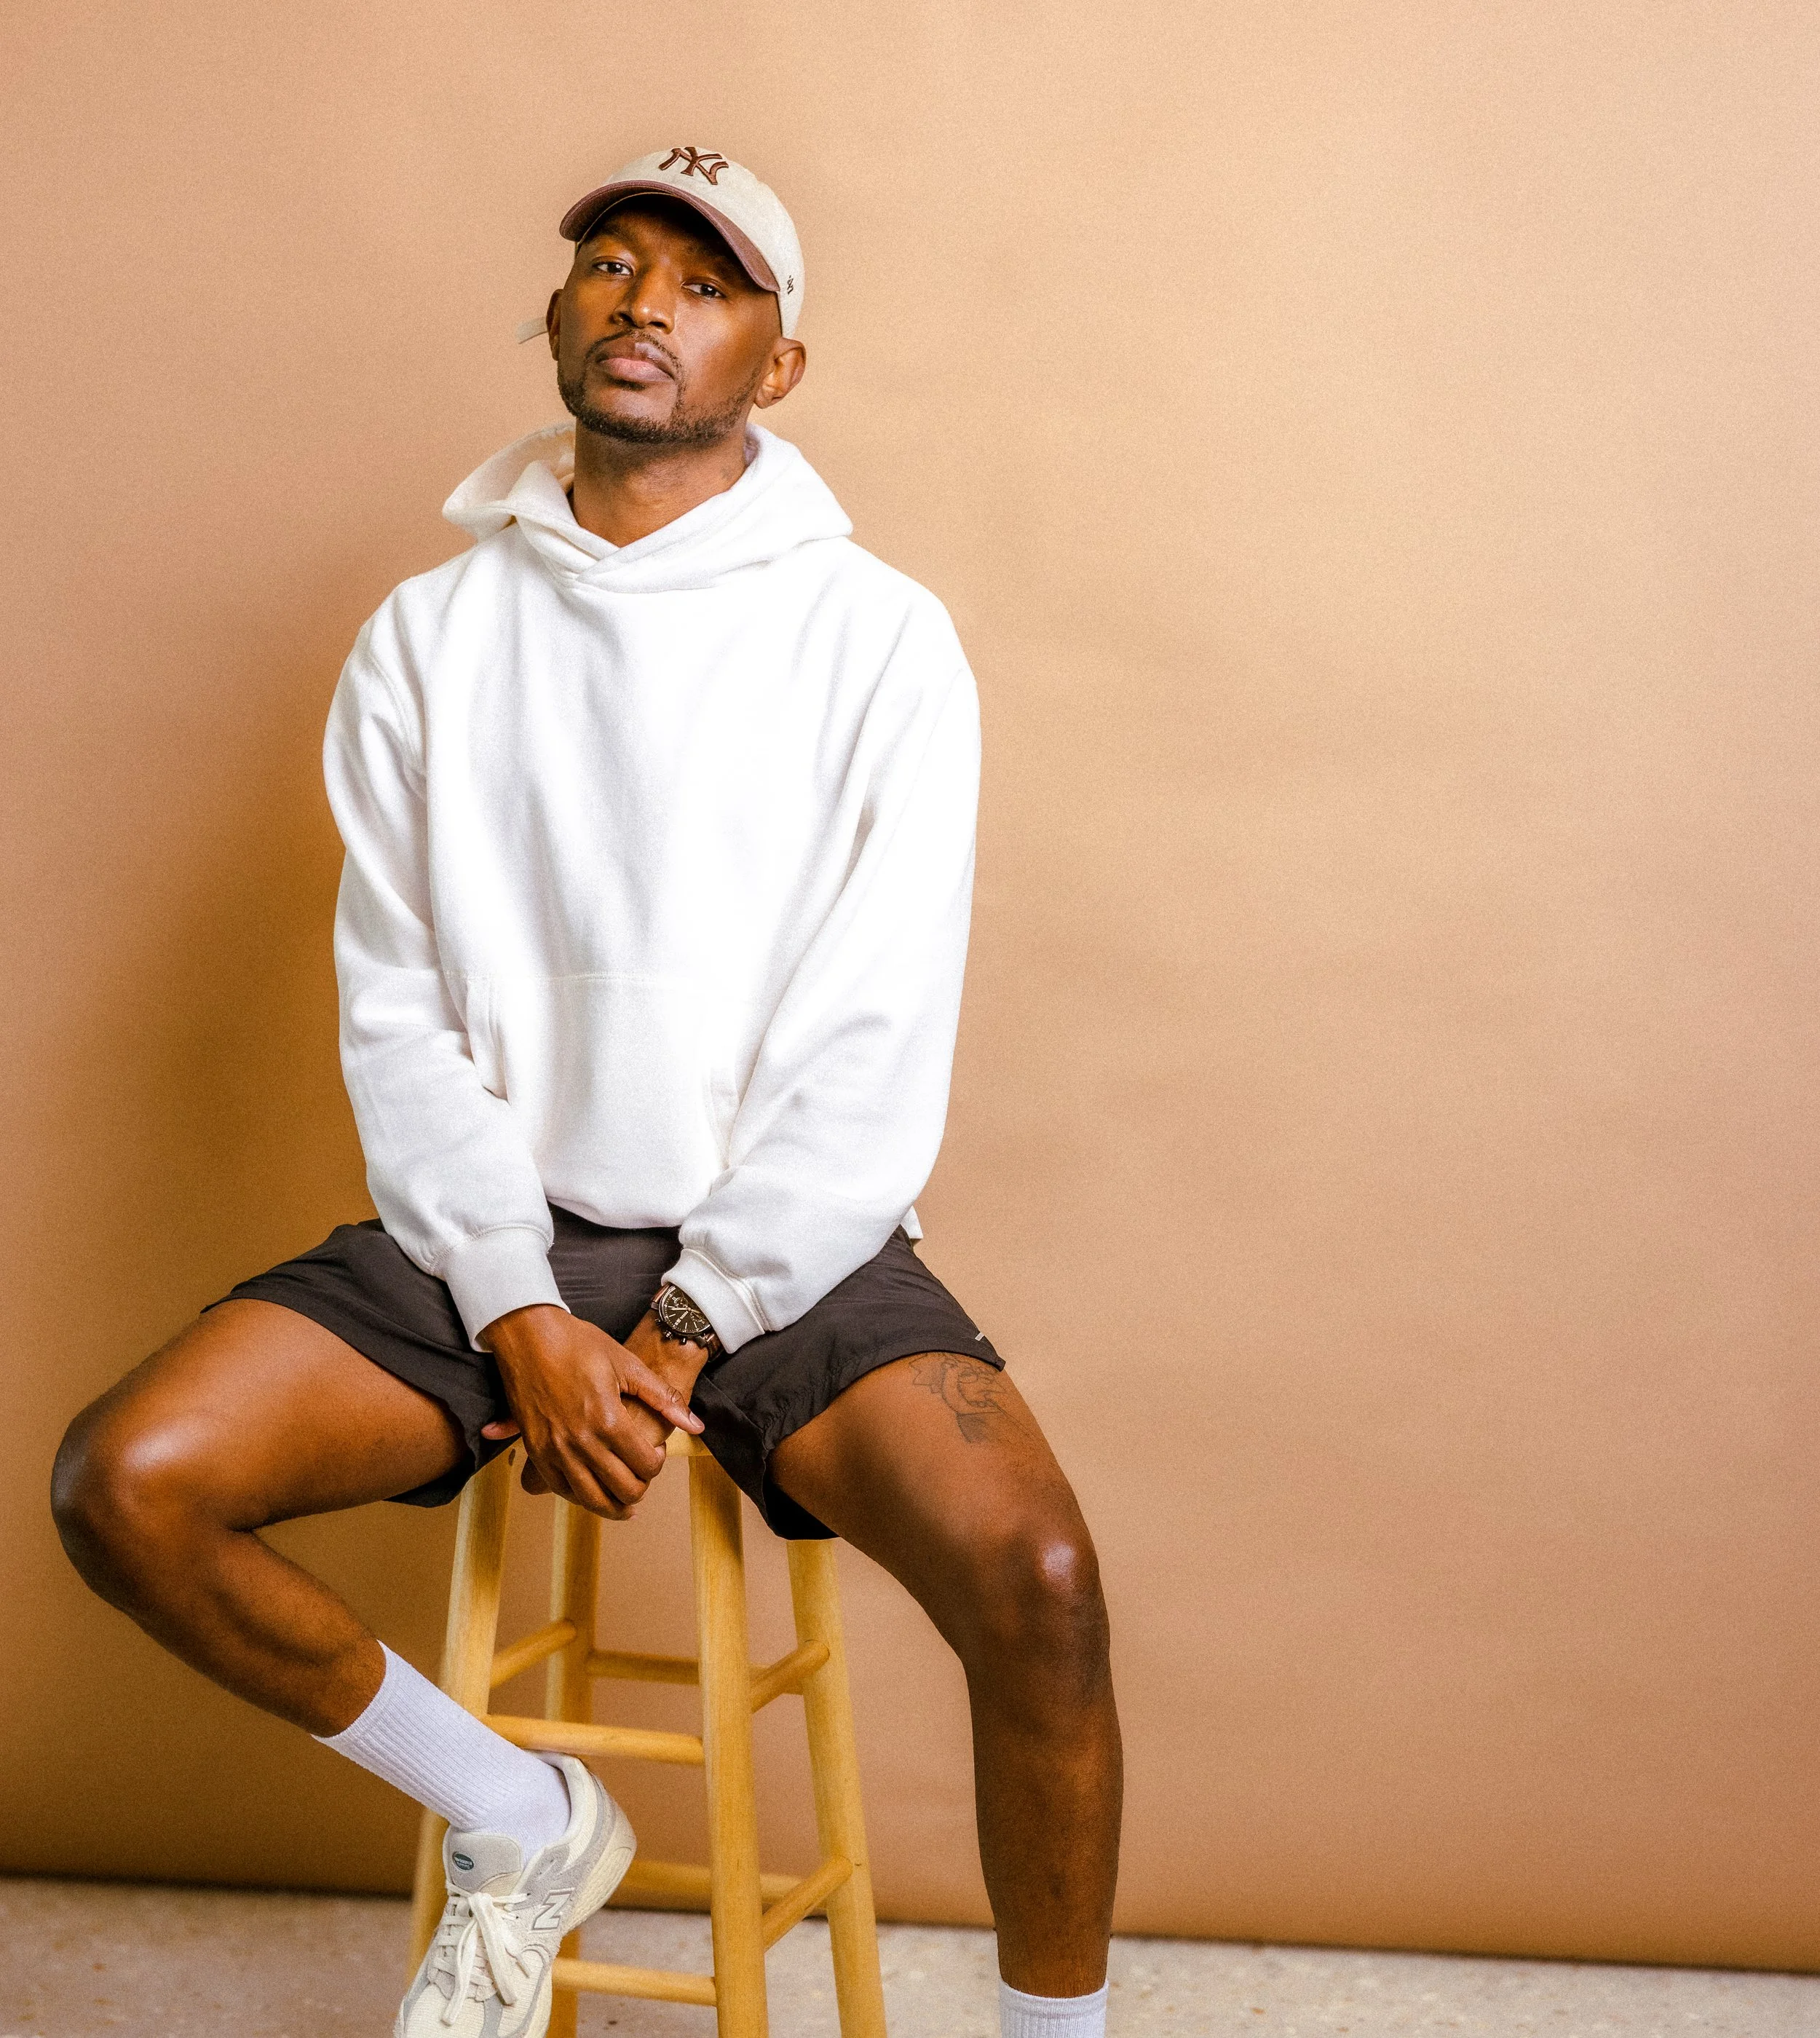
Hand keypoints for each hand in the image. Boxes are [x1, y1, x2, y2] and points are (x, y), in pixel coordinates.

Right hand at [476, 1305, 703, 1519]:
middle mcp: (581, 1441)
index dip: (658, 1463)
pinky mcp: (534, 1450)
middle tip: (643, 1474)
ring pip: (590, 1499)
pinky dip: (580, 1496)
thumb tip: (696, 1425)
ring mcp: (554, 1449)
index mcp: (608, 1420)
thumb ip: (662, 1398)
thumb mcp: (627, 1364)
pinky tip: (592, 1489)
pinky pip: (560, 1488)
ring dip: (612, 1506)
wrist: (528, 1335)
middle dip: (641, 1488)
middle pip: (622, 1490)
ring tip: (625, 1502)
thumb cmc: (578, 1344)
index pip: (645, 1465)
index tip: (657, 1451)